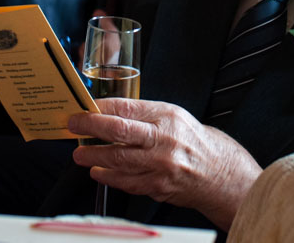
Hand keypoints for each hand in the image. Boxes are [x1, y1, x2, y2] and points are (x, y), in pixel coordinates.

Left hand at [67, 99, 260, 229]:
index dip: (100, 107)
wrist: (220, 174)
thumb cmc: (194, 142)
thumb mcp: (174, 116)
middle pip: (118, 131)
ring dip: (94, 156)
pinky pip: (126, 182)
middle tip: (73, 126)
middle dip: (90, 127)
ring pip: (118, 159)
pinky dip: (109, 176)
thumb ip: (144, 114)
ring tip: (79, 155)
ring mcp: (160, 166)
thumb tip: (109, 111)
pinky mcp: (158, 187)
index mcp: (167, 117)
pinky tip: (98, 171)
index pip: (126, 108)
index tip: (84, 107)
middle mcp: (164, 140)